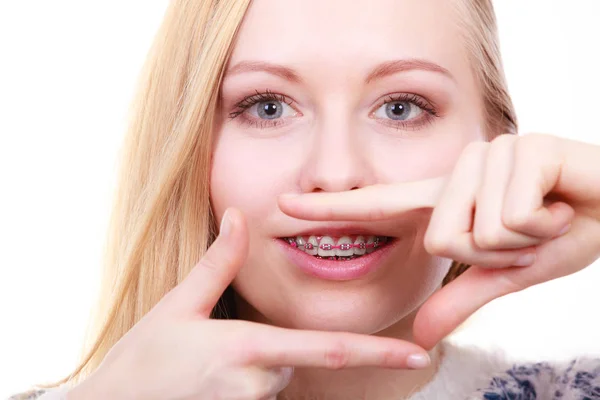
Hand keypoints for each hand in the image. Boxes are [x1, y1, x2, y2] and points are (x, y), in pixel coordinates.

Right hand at [68, 208, 428, 399]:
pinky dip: (243, 384)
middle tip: (220, 347)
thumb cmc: (141, 361)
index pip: (327, 349)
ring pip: (274, 379)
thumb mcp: (178, 305)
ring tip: (204, 366)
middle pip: (292, 360)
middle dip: (272, 349)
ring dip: (254, 367)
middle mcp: (256, 383)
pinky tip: (206, 382)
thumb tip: (237, 215)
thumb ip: (217, 262)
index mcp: (248, 349)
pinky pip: (258, 395)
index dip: (377, 352)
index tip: (416, 353)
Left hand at [278, 134, 599, 349]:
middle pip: (440, 238)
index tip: (284, 206)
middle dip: (492, 253)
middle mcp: (459, 172)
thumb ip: (459, 297)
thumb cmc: (560, 231)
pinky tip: (561, 203)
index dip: (331, 208)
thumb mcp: (504, 272)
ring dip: (521, 240)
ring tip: (545, 215)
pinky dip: (545, 225)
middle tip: (526, 233)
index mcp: (447, 201)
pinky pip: (511, 216)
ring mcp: (488, 157)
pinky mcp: (523, 149)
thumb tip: (422, 335)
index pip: (378, 204)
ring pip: (474, 231)